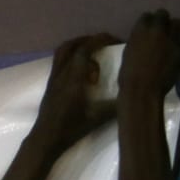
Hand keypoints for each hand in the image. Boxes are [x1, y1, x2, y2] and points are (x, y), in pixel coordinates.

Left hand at [33, 33, 119, 150]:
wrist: (45, 139)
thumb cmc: (70, 129)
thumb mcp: (97, 118)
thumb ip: (116, 105)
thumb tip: (134, 94)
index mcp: (73, 79)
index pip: (84, 50)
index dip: (100, 40)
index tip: (115, 40)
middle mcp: (61, 74)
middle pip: (71, 46)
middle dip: (90, 40)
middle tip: (105, 44)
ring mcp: (52, 78)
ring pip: (61, 52)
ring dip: (78, 46)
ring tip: (93, 53)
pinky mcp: (49, 84)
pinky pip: (59, 61)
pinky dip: (71, 57)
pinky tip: (82, 69)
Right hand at [119, 9, 179, 99]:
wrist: (143, 90)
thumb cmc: (128, 76)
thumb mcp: (128, 54)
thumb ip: (137, 42)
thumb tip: (143, 39)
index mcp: (139, 31)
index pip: (146, 16)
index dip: (148, 21)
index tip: (147, 27)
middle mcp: (156, 31)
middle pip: (163, 14)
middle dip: (162, 20)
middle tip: (161, 28)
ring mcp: (171, 39)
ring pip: (178, 23)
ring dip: (174, 28)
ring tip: (170, 36)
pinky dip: (178, 43)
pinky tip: (173, 51)